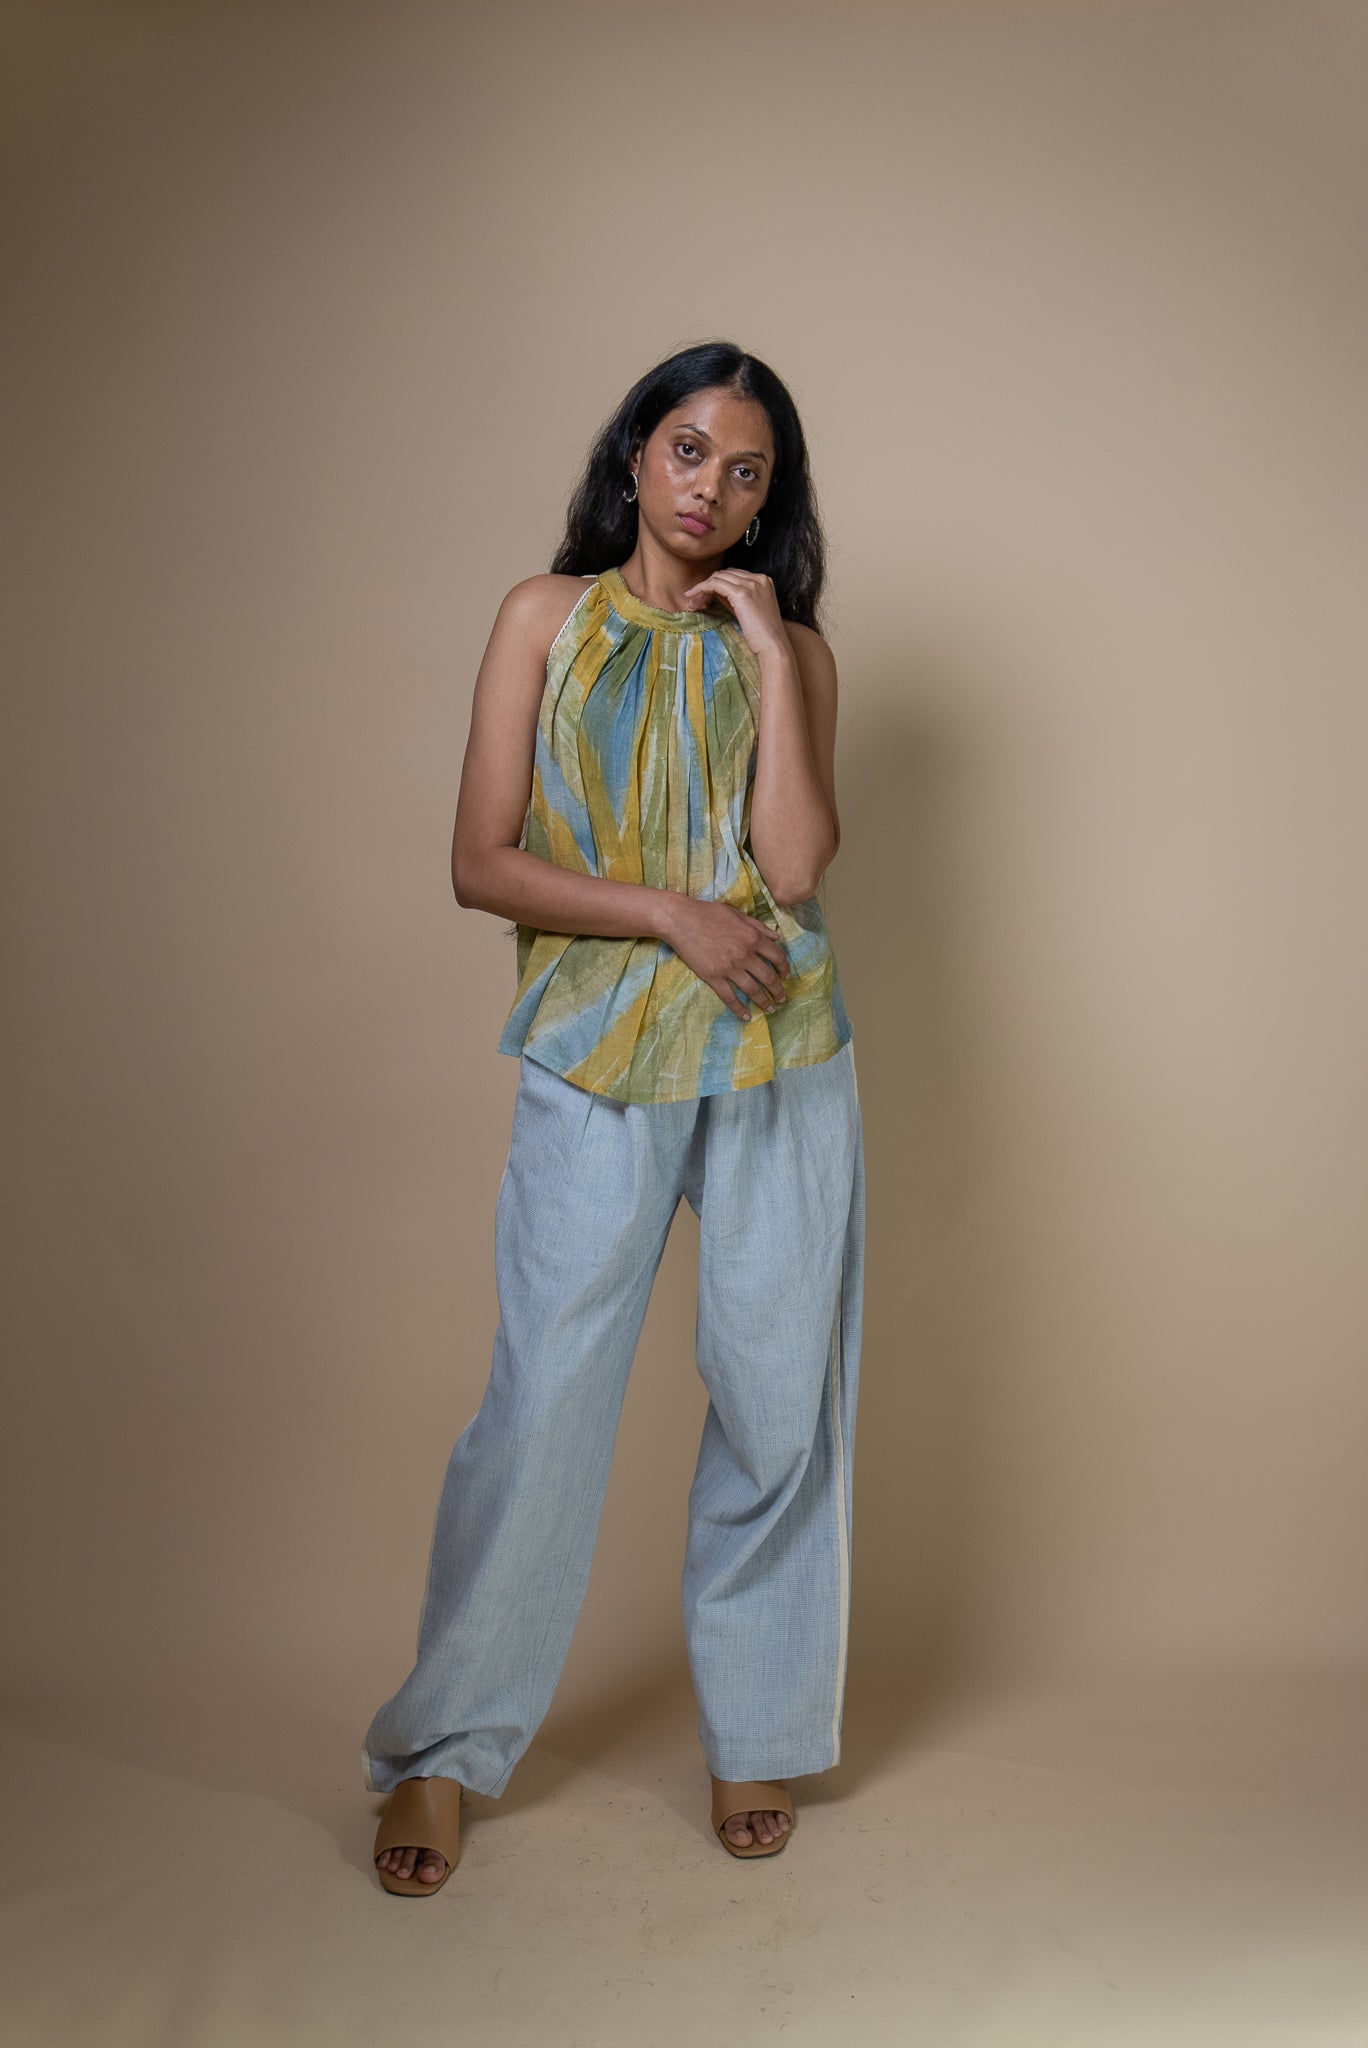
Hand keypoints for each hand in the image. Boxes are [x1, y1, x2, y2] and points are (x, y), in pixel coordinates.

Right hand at [659, 895, 790, 1022]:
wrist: (680, 920)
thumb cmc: (708, 913)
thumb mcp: (737, 914)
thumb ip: (759, 926)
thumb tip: (777, 937)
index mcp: (752, 937)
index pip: (777, 956)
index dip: (784, 969)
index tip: (786, 977)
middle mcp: (744, 954)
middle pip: (768, 977)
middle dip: (778, 991)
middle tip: (782, 999)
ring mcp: (729, 968)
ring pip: (753, 990)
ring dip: (764, 1002)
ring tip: (770, 1009)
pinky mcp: (713, 977)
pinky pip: (730, 997)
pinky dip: (739, 1009)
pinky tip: (746, 1016)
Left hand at [681, 568, 787, 661]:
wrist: (773, 647)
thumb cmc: (762, 635)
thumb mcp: (748, 611)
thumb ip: (735, 598)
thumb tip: (715, 592)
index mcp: (764, 580)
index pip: (734, 575)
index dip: (717, 584)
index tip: (706, 598)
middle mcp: (759, 578)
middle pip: (725, 574)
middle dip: (708, 586)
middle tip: (696, 602)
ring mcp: (751, 584)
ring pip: (718, 577)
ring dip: (702, 588)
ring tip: (693, 603)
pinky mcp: (742, 593)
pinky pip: (714, 584)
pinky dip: (701, 588)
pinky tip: (692, 597)